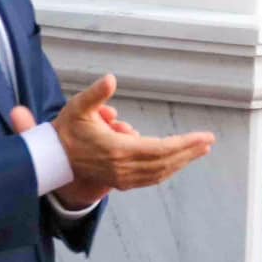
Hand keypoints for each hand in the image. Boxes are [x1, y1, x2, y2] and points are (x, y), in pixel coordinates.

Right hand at [17, 74, 215, 207]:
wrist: (53, 159)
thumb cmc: (67, 130)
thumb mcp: (78, 106)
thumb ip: (96, 93)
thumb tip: (111, 78)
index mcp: (117, 150)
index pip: (161, 148)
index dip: (185, 144)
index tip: (205, 137)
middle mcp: (123, 168)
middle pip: (166, 162)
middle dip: (189, 152)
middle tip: (208, 142)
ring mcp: (122, 178)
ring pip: (160, 172)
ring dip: (182, 162)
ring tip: (200, 150)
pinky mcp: (121, 182)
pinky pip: (151, 179)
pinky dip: (168, 170)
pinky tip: (179, 161)